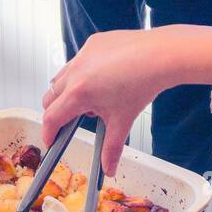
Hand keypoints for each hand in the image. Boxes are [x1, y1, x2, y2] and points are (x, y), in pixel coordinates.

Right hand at [42, 29, 181, 175]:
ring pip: (61, 77)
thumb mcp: (122, 121)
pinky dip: (82, 74)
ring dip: (66, 92)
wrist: (161, 56)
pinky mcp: (93, 43)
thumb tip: (107, 168)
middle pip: (50, 98)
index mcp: (79, 93)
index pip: (52, 117)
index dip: (49, 133)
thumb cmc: (143, 83)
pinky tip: (102, 80)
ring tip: (91, 101)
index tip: (51, 140)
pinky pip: (78, 61)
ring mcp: (83, 54)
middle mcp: (75, 71)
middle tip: (69, 123)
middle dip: (56, 113)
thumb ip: (111, 148)